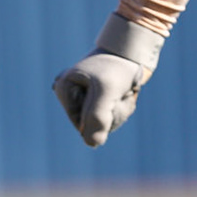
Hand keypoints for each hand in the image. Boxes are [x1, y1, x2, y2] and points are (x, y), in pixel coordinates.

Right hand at [52, 13, 164, 147]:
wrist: (134, 52)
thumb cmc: (117, 67)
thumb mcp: (106, 91)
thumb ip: (97, 117)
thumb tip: (92, 144)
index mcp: (63, 89)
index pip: (82, 125)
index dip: (101, 114)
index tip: (109, 90)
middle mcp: (69, 95)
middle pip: (91, 126)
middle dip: (111, 114)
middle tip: (119, 92)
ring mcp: (83, 99)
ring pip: (103, 124)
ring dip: (120, 111)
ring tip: (123, 92)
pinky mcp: (96, 100)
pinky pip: (111, 118)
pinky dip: (122, 109)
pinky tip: (124, 94)